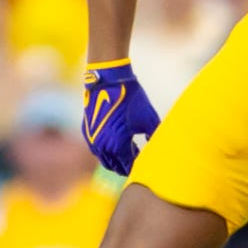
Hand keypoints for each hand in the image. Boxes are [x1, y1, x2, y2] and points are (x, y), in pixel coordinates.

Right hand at [82, 61, 160, 176]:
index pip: (128, 166)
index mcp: (118, 146)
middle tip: (138, 163)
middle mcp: (102, 146)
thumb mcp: (149, 119)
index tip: (147, 164)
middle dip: (126, 166)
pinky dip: (107, 150)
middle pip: (114, 166)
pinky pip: (97, 149)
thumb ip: (154, 136)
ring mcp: (92, 139)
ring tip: (129, 153)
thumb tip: (159, 149)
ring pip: (104, 159)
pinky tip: (118, 143)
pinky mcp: (87, 131)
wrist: (109, 80)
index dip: (138, 167)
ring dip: (116, 159)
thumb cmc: (131, 98)